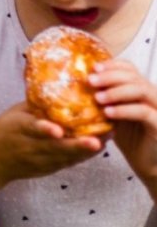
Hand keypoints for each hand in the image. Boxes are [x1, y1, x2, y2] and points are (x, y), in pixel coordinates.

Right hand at [0, 102, 102, 186]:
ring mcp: (39, 161)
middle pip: (55, 148)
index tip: (59, 130)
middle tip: (96, 141)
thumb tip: (59, 86)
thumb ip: (35, 105)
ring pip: (66, 158)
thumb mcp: (14, 114)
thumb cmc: (3, 131)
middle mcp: (29, 147)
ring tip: (105, 139)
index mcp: (17, 128)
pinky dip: (83, 155)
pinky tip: (98, 147)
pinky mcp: (47, 170)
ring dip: (86, 150)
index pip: (31, 129)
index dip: (45, 130)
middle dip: (76, 146)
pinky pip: (68, 163)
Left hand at [92, 59, 156, 196]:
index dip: (112, 65)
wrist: (146, 162)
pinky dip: (123, 110)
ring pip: (140, 90)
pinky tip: (107, 113)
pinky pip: (143, 112)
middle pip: (133, 76)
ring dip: (116, 91)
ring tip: (97, 98)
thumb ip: (103, 98)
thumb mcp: (113, 112)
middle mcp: (152, 94)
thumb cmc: (128, 136)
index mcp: (141, 88)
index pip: (129, 68)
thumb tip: (76, 83)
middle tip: (90, 81)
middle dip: (109, 76)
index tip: (93, 67)